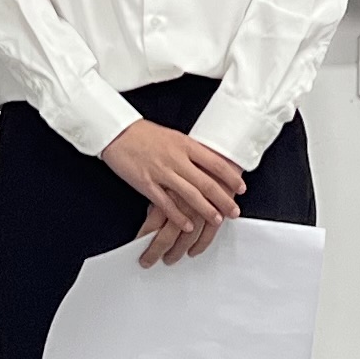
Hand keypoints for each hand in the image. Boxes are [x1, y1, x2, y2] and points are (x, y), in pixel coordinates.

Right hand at [102, 120, 244, 264]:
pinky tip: (188, 226)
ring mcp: (161, 171)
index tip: (241, 188)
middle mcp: (176, 158)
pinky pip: (165, 203)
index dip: (230, 177)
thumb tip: (211, 165)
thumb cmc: (146, 135)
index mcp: (185, 145)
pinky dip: (178, 216)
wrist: (118, 132)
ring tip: (217, 219)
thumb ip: (191, 152)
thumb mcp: (174, 137)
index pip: (215, 163)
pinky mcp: (146, 183)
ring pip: (189, 195)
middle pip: (206, 182)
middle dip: (223, 199)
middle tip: (234, 211)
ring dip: (205, 209)